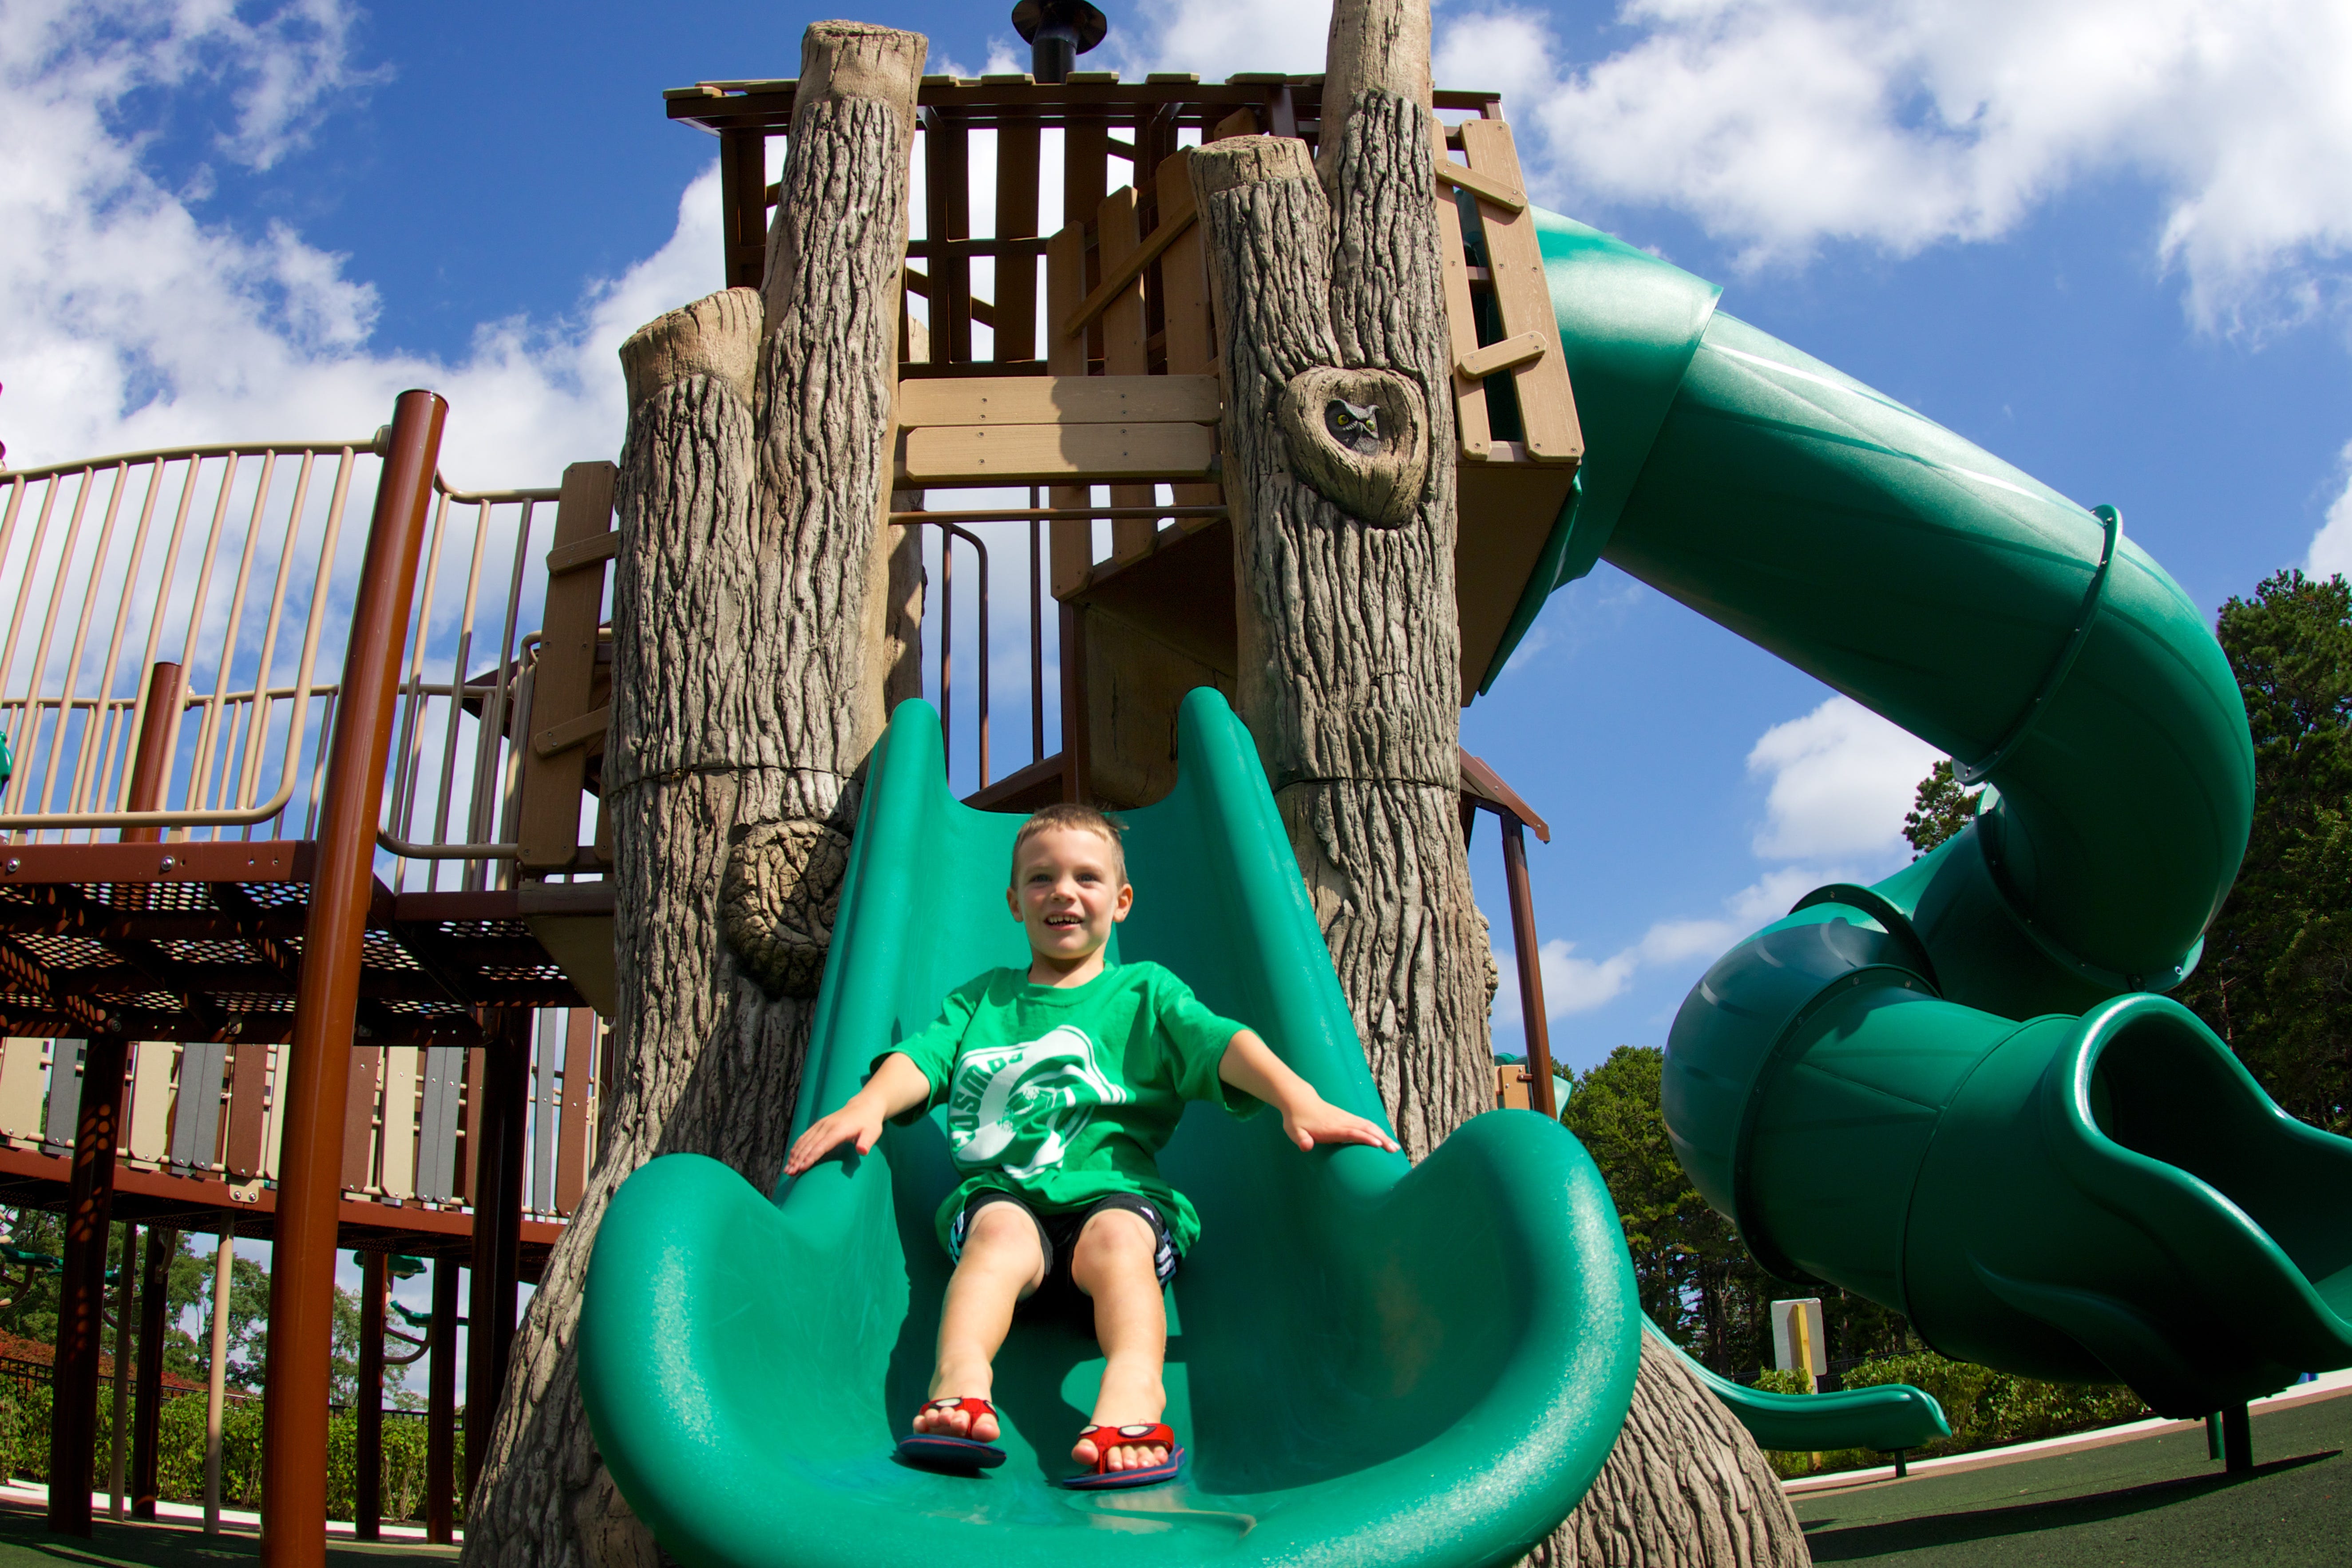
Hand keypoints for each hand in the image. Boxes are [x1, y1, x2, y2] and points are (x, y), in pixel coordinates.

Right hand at [783, 1097, 885, 1175]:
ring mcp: (821, 1125)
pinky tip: (791, 1157)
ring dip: (794, 1155)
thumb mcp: (873, 1132)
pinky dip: (796, 1147)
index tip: (802, 1168)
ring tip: (787, 1169)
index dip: (811, 1157)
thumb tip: (862, 1151)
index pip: (821, 1146)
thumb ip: (866, 1142)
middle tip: (790, 1173)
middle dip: (798, 1159)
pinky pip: (804, 1136)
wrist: (864, 1106)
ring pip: (804, 1141)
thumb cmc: (869, 1123)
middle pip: (809, 1145)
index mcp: (838, 1130)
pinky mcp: (819, 1125)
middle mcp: (826, 1126)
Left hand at [1279, 1095, 1400, 1153]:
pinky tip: (1385, 1138)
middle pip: (1365, 1129)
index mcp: (1331, 1127)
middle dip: (1381, 1139)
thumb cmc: (1296, 1120)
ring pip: (1368, 1126)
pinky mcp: (1348, 1118)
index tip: (1379, 1144)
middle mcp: (1342, 1121)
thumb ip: (1300, 1139)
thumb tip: (1305, 1146)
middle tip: (1394, 1150)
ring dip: (1383, 1135)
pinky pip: (1366, 1124)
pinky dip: (1377, 1131)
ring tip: (1395, 1148)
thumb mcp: (1294, 1131)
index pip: (1351, 1132)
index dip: (1365, 1138)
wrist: (1299, 1101)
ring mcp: (1346, 1118)